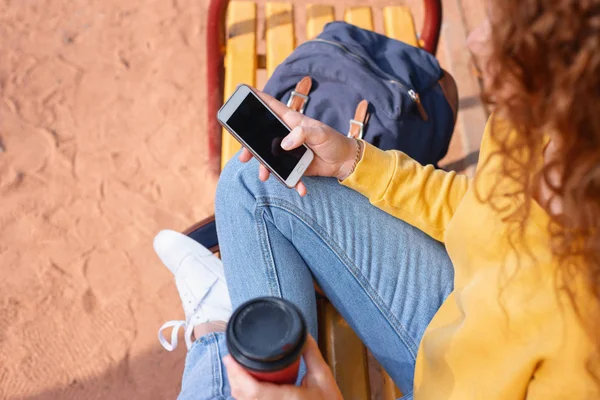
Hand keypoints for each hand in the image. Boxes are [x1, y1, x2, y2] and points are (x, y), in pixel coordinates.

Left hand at [224, 335, 342, 399]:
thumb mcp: (323, 376)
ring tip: (235, 370)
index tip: (230, 358)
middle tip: (230, 360)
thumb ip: (310, 353)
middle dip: (233, 378)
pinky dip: (245, 396)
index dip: (237, 374)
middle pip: (243, 397)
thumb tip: (300, 334)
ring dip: (237, 387)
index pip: (254, 390)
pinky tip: (244, 385)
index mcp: (288, 399)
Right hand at [238, 88, 361, 195]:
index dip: (258, 98)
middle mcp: (287, 135)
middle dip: (250, 146)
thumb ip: (303, 134)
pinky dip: (291, 182)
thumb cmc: (334, 142)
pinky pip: (287, 174)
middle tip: (244, 156)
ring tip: (264, 176)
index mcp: (292, 121)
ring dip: (265, 168)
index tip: (245, 91)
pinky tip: (298, 188)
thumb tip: (284, 143)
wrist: (344, 162)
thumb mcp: (320, 133)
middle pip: (263, 136)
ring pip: (270, 158)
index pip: (272, 107)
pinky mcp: (294, 165)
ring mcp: (289, 151)